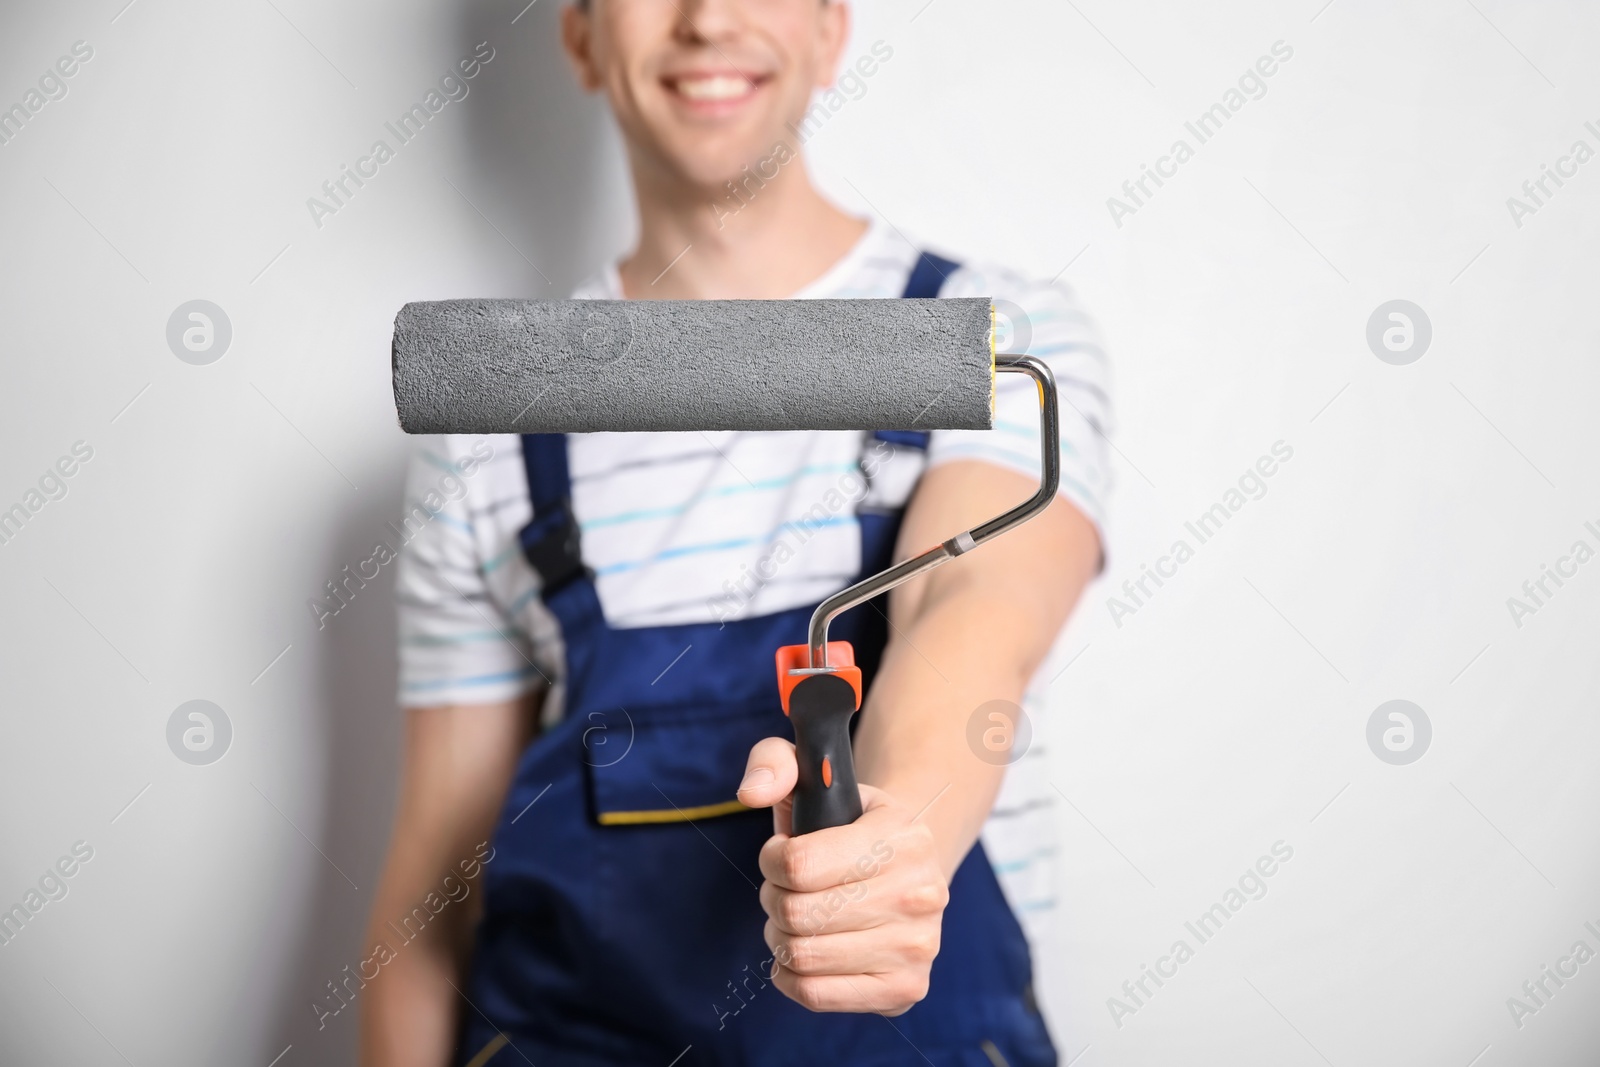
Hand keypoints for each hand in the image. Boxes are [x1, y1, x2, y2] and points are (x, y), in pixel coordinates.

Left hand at [736, 737, 948, 1014]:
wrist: (906, 870)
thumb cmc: (848, 825)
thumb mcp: (818, 777)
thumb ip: (774, 763)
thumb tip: (752, 793)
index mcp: (903, 834)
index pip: (799, 864)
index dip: (772, 859)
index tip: (780, 853)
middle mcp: (921, 892)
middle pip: (797, 914)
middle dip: (774, 899)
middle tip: (787, 889)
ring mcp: (918, 946)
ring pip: (802, 955)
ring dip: (781, 938)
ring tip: (796, 919)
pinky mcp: (905, 989)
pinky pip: (816, 994)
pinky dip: (792, 975)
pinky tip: (804, 952)